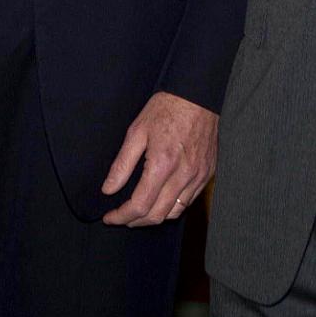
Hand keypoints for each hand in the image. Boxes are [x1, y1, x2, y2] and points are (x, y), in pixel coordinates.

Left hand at [100, 91, 217, 226]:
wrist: (198, 96)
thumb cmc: (165, 109)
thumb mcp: (136, 131)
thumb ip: (122, 164)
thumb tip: (108, 189)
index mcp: (162, 164)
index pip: (140, 204)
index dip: (121, 216)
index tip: (109, 217)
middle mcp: (183, 175)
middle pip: (157, 215)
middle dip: (135, 221)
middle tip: (120, 217)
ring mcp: (197, 177)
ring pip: (174, 212)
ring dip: (153, 218)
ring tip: (137, 212)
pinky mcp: (207, 175)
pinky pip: (188, 201)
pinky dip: (171, 207)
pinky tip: (159, 201)